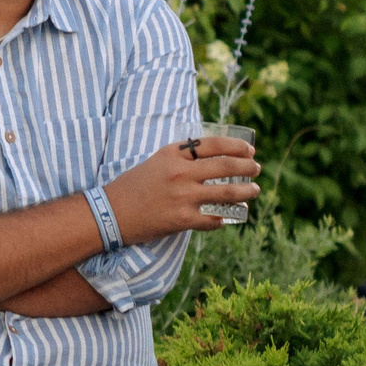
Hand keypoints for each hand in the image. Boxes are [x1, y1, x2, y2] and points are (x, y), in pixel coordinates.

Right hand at [103, 133, 263, 241]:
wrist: (109, 213)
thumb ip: (180, 159)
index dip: (237, 147)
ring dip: (247, 191)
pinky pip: (213, 219)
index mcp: (173, 155)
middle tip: (256, 169)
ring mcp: (183, 197)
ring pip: (227, 192)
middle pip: (226, 166)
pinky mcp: (182, 220)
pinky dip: (223, 219)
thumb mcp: (155, 162)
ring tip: (254, 191)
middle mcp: (180, 173)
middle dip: (248, 167)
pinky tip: (227, 218)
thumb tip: (209, 159)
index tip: (249, 150)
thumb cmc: (131, 187)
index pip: (213, 145)